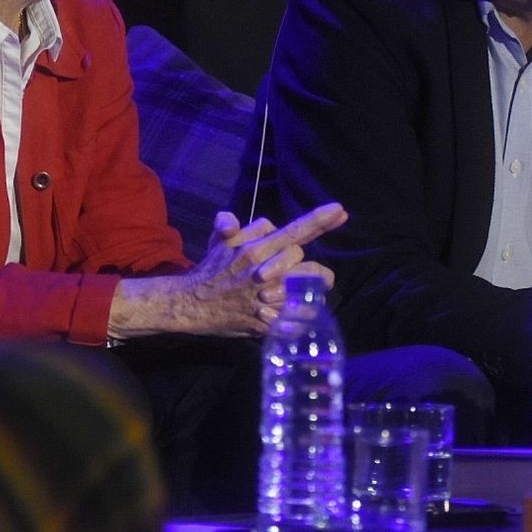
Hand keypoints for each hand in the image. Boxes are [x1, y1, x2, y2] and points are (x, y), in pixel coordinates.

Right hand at [108, 203, 344, 339]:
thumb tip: (239, 221)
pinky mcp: (266, 322)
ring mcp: (266, 298)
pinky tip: (298, 315)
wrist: (191, 304)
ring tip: (304, 293)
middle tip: (304, 274)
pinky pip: (298, 318)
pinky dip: (302, 317)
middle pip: (304, 260)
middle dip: (307, 265)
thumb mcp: (218, 240)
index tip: (340, 210)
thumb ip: (231, 223)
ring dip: (309, 290)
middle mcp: (264, 272)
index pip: (293, 231)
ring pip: (306, 289)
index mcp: (255, 250)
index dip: (319, 220)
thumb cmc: (210, 270)